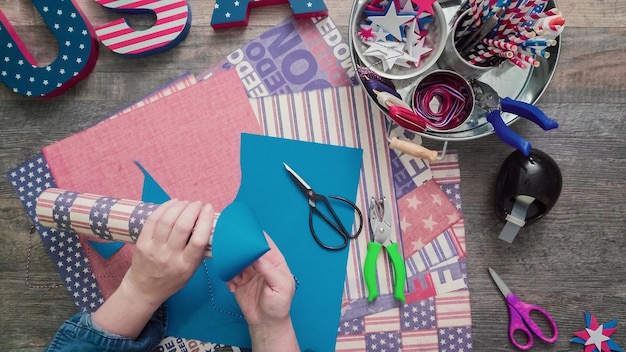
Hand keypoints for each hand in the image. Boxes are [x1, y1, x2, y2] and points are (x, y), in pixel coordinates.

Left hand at [92, 199, 213, 338]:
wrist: (145, 288)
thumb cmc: (173, 279)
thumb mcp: (192, 270)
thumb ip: (199, 250)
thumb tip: (208, 224)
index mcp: (186, 265)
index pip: (198, 240)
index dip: (205, 220)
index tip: (208, 209)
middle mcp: (169, 257)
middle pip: (182, 226)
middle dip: (192, 209)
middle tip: (198, 204)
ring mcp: (154, 249)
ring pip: (167, 220)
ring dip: (179, 206)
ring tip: (186, 203)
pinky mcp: (142, 243)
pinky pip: (153, 220)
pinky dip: (164, 208)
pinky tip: (173, 203)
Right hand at [227, 234, 298, 350]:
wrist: (266, 323)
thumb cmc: (279, 305)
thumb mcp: (280, 287)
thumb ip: (269, 269)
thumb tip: (256, 254)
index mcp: (275, 260)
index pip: (265, 242)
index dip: (255, 235)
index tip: (244, 231)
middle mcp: (261, 263)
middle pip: (248, 248)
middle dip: (239, 248)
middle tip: (231, 251)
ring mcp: (249, 271)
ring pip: (237, 259)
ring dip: (232, 265)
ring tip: (234, 275)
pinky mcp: (238, 280)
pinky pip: (229, 273)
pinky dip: (229, 278)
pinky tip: (234, 287)